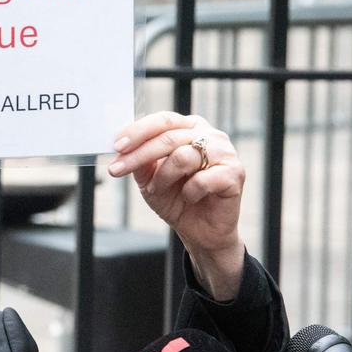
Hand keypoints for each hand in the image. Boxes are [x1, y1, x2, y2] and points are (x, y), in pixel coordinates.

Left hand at [107, 112, 245, 300]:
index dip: (137, 131)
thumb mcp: (149, 178)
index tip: (116, 146)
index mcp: (189, 128)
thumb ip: (140, 161)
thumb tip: (123, 148)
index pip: (162, 120)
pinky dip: (189, 192)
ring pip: (183, 156)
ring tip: (159, 190)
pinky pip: (202, 179)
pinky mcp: (235, 173)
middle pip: (168, 137)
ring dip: (163, 178)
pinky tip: (190, 198)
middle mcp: (210, 134)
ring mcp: (225, 152)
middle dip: (138, 155)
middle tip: (117, 170)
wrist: (200, 230)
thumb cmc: (176, 199)